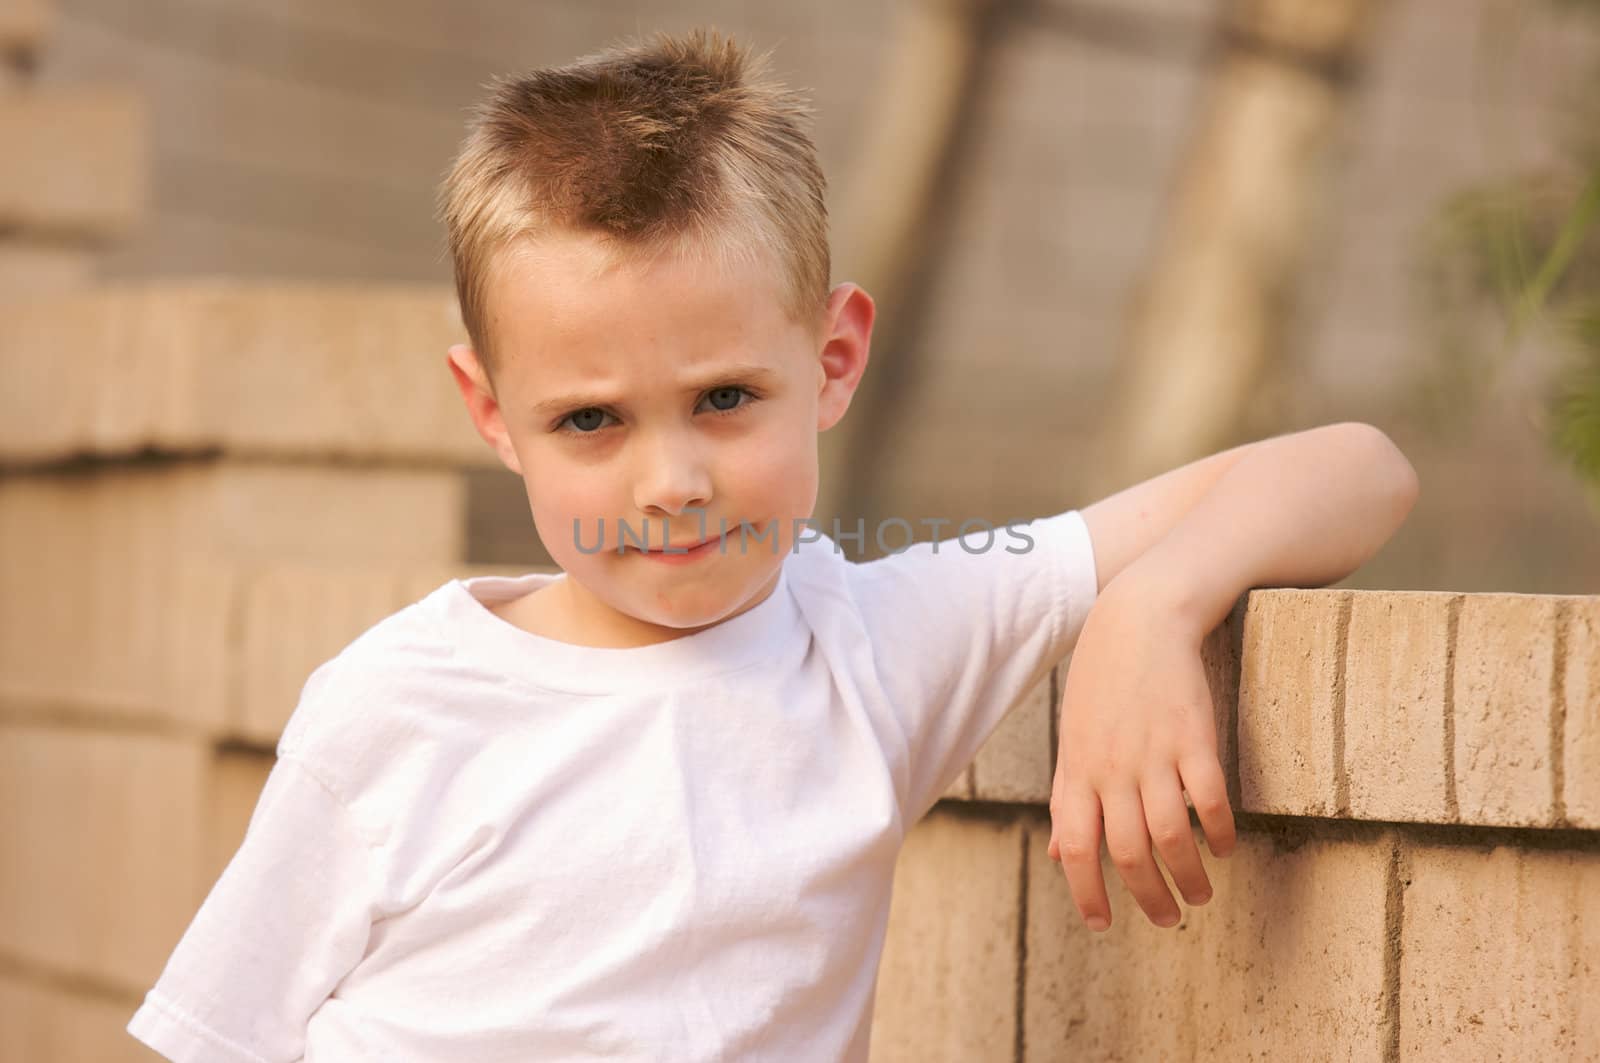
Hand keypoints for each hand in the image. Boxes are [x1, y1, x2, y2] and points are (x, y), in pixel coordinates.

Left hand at [1045, 573, 1235, 929]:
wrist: (1139, 618)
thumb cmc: (1102, 682)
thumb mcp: (1073, 739)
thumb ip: (1068, 798)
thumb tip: (1059, 854)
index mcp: (1078, 771)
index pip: (1076, 848)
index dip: (1086, 893)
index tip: (1103, 925)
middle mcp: (1112, 769)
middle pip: (1127, 853)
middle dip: (1147, 898)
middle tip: (1166, 920)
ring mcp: (1154, 755)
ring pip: (1170, 836)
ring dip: (1188, 876)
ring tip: (1200, 896)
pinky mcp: (1194, 738)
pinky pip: (1208, 800)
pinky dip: (1217, 832)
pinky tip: (1223, 848)